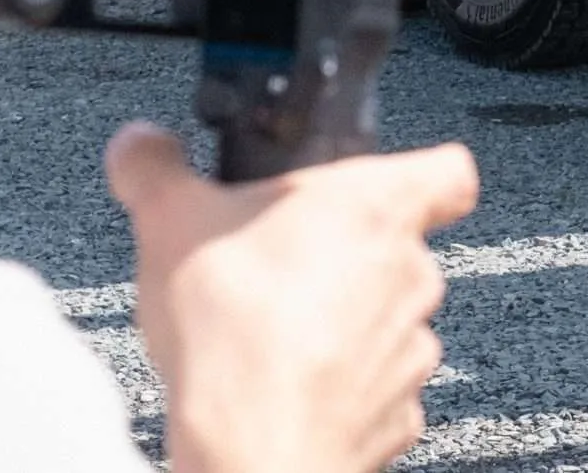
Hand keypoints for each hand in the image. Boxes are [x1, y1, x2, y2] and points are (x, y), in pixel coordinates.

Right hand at [105, 124, 480, 472]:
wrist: (251, 441)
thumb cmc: (237, 327)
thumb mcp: (173, 221)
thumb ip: (157, 169)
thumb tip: (140, 145)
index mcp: (381, 208)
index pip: (448, 170)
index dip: (423, 172)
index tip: (387, 183)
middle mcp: (415, 273)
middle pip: (402, 250)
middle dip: (349, 260)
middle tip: (287, 272)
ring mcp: (412, 347)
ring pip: (390, 322)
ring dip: (346, 327)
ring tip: (278, 336)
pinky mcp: (398, 413)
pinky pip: (377, 390)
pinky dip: (342, 389)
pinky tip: (289, 387)